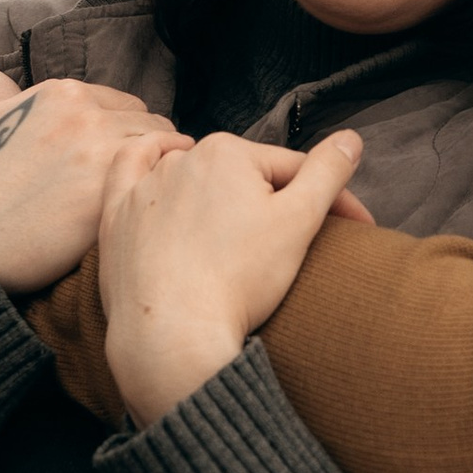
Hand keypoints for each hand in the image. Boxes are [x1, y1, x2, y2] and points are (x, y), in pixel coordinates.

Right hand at [0, 84, 187, 294]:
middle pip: (149, 124)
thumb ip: (37, 110)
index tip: (127, 156)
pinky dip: (157, 193)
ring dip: (158, 172)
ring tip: (149, 200)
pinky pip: (158, 182)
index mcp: (60, 94)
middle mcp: (85, 114)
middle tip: (144, 183)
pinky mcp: (110, 192)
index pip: (123, 104)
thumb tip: (68, 111)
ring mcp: (101, 151)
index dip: (128, 132)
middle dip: (149, 150)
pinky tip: (147, 214)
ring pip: (162, 151)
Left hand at [98, 130, 367, 426]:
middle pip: (243, 177)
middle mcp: (181, 159)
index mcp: (229, 152)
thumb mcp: (299, 222)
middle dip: (273, 202)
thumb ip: (328, 172)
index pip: (294, 171)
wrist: (172, 335)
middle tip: (295, 244)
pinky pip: (129, 175)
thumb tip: (350, 138)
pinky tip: (165, 163)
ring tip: (237, 226)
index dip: (332, 202)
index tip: (356, 233)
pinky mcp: (116, 218)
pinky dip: (148, 165)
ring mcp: (143, 187)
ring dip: (217, 192)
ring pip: (192, 177)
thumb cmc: (239, 280)